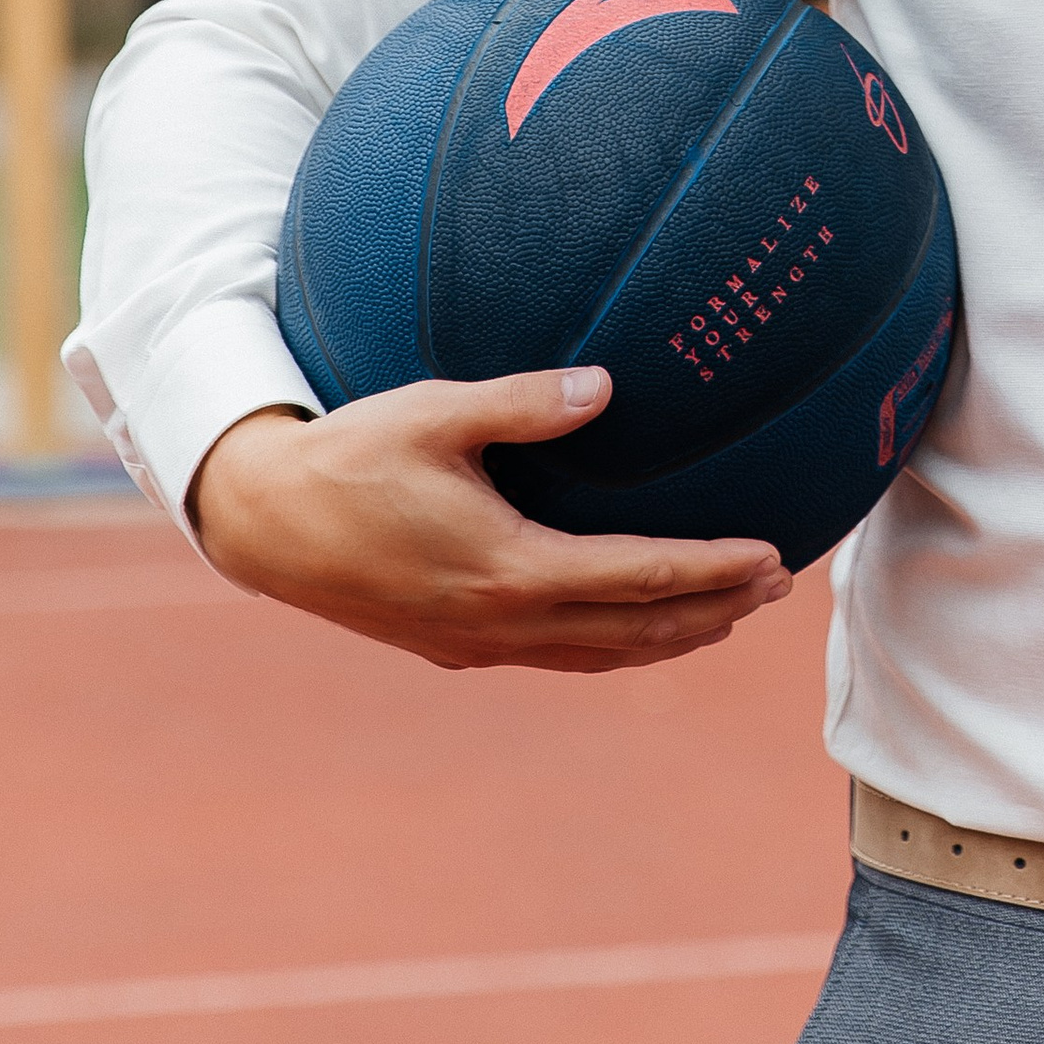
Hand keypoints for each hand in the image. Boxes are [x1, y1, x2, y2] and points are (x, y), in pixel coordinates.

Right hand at [189, 369, 792, 674]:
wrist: (265, 525)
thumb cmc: (351, 456)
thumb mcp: (435, 413)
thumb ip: (524, 402)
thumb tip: (606, 386)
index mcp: (510, 568)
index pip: (639, 578)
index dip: (712, 571)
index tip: (772, 557)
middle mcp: (502, 621)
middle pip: (635, 630)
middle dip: (714, 610)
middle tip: (778, 586)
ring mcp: (478, 643)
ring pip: (600, 655)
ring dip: (672, 636)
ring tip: (730, 613)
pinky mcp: (456, 647)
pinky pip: (559, 657)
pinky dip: (615, 648)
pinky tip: (636, 630)